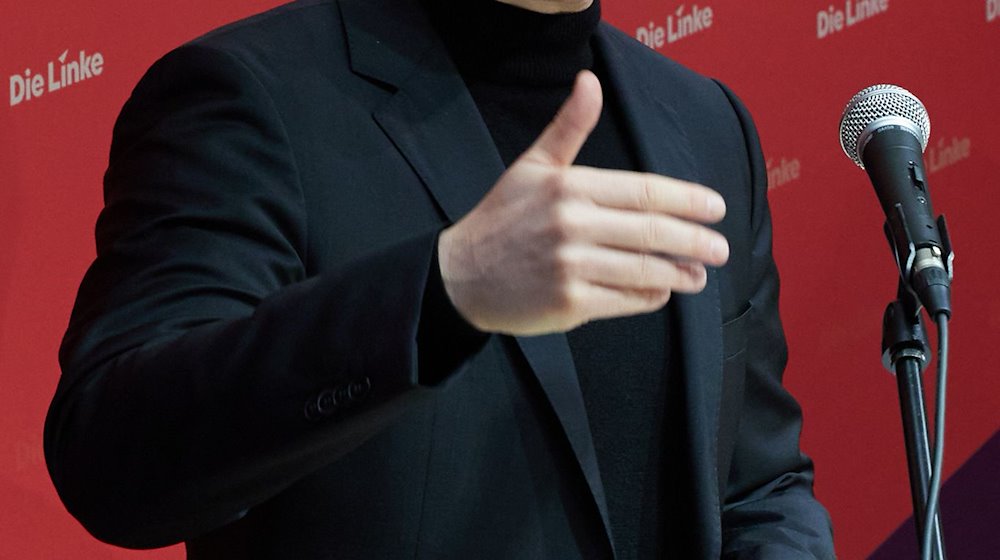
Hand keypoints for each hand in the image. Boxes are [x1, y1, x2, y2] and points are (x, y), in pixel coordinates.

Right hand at [437, 70, 727, 334]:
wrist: (461, 276)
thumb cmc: (503, 218)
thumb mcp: (532, 166)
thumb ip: (568, 127)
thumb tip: (589, 81)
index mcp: (569, 187)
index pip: (644, 192)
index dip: (687, 200)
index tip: (716, 207)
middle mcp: (572, 225)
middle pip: (652, 232)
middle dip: (695, 241)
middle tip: (720, 248)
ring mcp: (571, 267)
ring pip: (644, 270)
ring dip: (680, 274)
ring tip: (698, 276)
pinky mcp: (569, 304)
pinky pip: (625, 300)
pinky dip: (649, 297)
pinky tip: (661, 292)